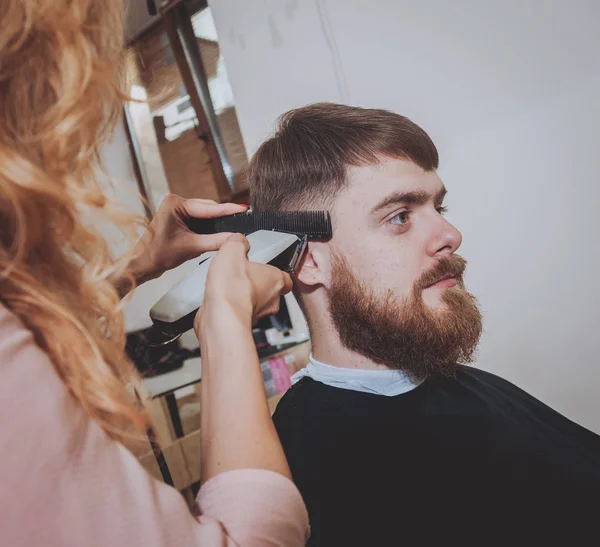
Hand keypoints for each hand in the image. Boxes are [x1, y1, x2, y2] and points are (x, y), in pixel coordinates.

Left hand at [130, 194, 247, 284]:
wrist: (143, 264)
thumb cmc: (158, 254)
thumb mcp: (191, 247)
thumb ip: (215, 241)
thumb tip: (235, 238)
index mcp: (175, 204)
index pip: (208, 208)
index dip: (228, 209)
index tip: (244, 208)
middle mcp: (176, 202)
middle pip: (208, 209)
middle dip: (223, 215)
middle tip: (243, 218)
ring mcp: (176, 209)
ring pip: (205, 214)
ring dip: (216, 221)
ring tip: (235, 224)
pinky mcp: (178, 218)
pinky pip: (199, 219)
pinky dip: (208, 226)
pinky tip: (220, 229)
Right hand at [195, 234, 293, 334]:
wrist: (220, 316)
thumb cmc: (233, 288)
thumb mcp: (233, 250)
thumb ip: (238, 242)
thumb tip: (238, 240)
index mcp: (276, 280)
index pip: (285, 278)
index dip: (274, 272)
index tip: (264, 267)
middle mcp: (272, 301)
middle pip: (270, 291)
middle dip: (257, 285)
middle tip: (242, 276)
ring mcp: (259, 316)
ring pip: (255, 305)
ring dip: (244, 298)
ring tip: (228, 288)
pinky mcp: (243, 325)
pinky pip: (239, 315)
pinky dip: (232, 309)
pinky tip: (220, 301)